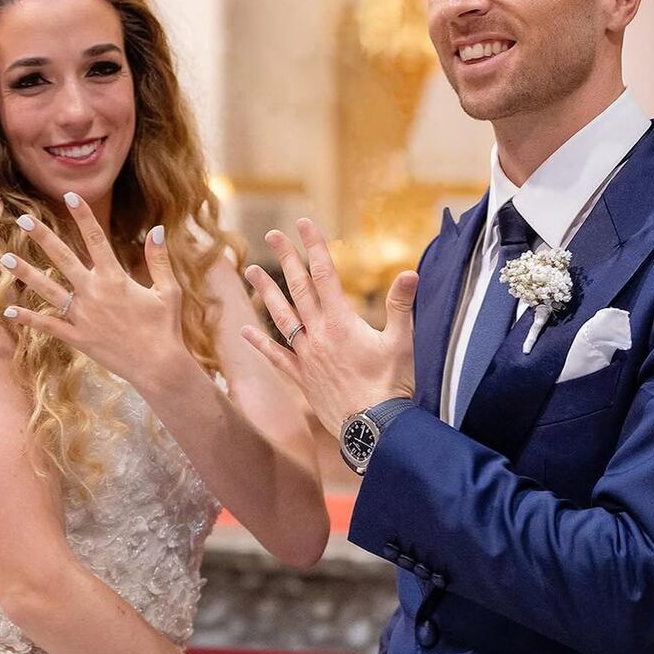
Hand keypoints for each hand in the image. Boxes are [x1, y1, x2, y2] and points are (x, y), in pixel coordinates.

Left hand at [0, 194, 188, 392]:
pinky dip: (28, 318)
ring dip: (26, 273)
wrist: (158, 366)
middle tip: (24, 219)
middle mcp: (94, 293)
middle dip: (43, 237)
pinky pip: (48, 325)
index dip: (83, 216)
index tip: (70, 196)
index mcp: (116, 278)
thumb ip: (159, 259)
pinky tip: (9, 309)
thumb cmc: (165, 327)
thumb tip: (156, 229)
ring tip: (6, 258)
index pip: (96, 239)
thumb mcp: (168, 290)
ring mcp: (82, 316)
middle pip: (63, 258)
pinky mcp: (77, 337)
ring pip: (48, 289)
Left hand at [242, 217, 417, 435]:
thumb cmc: (393, 387)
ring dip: (265, 292)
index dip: (314, 246)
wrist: (375, 430)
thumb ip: (402, 306)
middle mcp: (318, 335)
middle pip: (298, 289)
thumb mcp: (403, 343)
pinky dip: (260, 343)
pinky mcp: (303, 379)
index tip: (304, 223)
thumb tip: (410, 271)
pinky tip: (243, 331)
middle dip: (286, 258)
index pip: (325, 274)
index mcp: (342, 322)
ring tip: (249, 270)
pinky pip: (277, 357)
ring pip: (281, 317)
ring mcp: (307, 357)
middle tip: (272, 234)